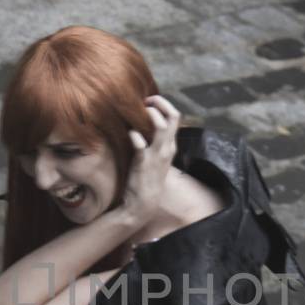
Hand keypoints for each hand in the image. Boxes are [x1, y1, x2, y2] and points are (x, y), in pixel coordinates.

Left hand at [120, 95, 180, 224]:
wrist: (143, 204)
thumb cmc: (147, 179)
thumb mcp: (156, 158)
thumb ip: (154, 143)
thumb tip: (143, 126)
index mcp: (170, 145)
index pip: (175, 117)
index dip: (163, 104)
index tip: (148, 101)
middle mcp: (167, 148)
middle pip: (172, 116)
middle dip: (159, 103)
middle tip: (145, 101)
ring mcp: (156, 155)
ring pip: (160, 126)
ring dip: (150, 114)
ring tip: (138, 112)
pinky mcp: (143, 163)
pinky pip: (140, 144)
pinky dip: (134, 135)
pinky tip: (129, 133)